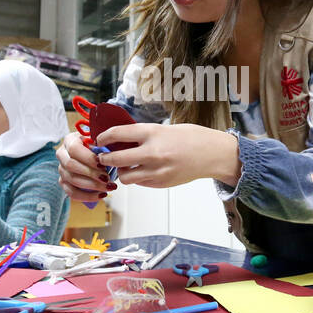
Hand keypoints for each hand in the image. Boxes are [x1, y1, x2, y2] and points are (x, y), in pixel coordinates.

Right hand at [56, 131, 111, 202]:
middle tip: (107, 179)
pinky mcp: (64, 182)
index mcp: (70, 140)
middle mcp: (62, 154)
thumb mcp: (101, 140)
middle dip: (91, 174)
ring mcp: (61, 169)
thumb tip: (111, 154)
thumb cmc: (98, 146)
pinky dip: (87, 196)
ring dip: (92, 186)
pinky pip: (71, 192)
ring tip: (108, 187)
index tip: (103, 165)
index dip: (88, 158)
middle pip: (71, 166)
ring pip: (71, 180)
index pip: (74, 149)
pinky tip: (101, 195)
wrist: (93, 153)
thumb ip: (104, 144)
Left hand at [94, 124, 241, 188]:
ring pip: (125, 177)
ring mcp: (157, 170)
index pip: (117, 134)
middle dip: (105, 159)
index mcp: (152, 133)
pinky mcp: (161, 183)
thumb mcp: (164, 129)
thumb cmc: (192, 138)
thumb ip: (144, 135)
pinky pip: (140, 183)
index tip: (100, 140)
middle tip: (103, 158)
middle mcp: (152, 152)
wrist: (213, 154)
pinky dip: (137, 178)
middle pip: (115, 159)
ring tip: (124, 166)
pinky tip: (142, 171)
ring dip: (121, 172)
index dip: (103, 138)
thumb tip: (122, 140)